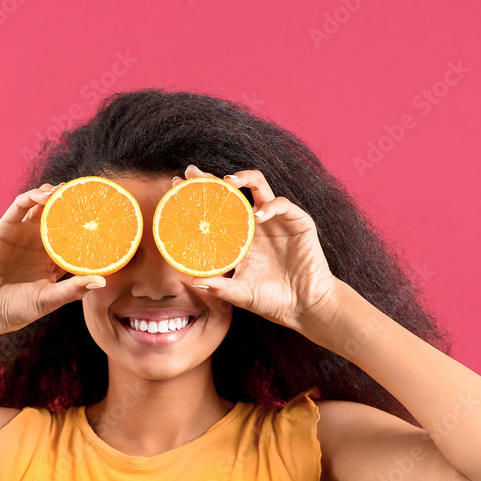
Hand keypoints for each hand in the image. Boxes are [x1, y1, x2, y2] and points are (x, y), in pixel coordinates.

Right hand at [0, 183, 106, 345]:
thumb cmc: (15, 309)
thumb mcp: (49, 299)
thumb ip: (74, 289)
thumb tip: (103, 281)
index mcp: (54, 260)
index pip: (76, 238)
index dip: (90, 228)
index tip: (107, 219)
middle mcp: (40, 244)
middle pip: (61, 217)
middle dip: (75, 205)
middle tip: (92, 196)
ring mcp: (24, 234)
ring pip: (43, 205)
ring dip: (56, 194)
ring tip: (69, 190)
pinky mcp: (6, 227)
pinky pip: (21, 204)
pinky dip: (34, 196)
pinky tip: (48, 195)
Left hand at [177, 165, 343, 333]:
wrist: (306, 308)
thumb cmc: (272, 301)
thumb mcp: (241, 295)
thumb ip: (220, 288)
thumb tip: (192, 282)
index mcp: (239, 237)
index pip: (215, 209)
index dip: (197, 195)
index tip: (175, 186)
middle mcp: (255, 223)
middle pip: (232, 191)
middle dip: (211, 179)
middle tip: (191, 171)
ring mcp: (276, 220)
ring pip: (259, 185)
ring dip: (244, 177)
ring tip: (228, 181)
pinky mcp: (298, 222)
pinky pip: (282, 205)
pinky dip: (271, 207)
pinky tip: (258, 216)